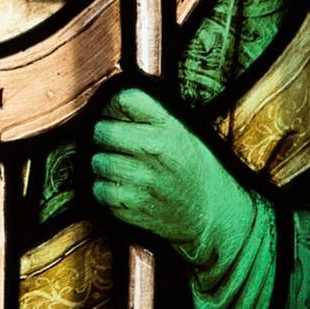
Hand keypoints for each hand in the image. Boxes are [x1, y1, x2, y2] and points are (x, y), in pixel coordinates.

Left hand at [90, 87, 256, 269]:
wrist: (210, 212)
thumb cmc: (189, 165)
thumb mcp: (179, 130)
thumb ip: (148, 111)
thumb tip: (113, 97)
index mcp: (167, 125)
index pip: (122, 100)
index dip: (113, 106)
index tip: (117, 115)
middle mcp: (155, 149)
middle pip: (102, 131)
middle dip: (102, 136)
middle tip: (113, 143)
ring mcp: (144, 180)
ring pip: (98, 162)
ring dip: (103, 165)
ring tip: (118, 167)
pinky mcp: (135, 206)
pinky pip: (100, 191)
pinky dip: (104, 190)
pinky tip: (120, 188)